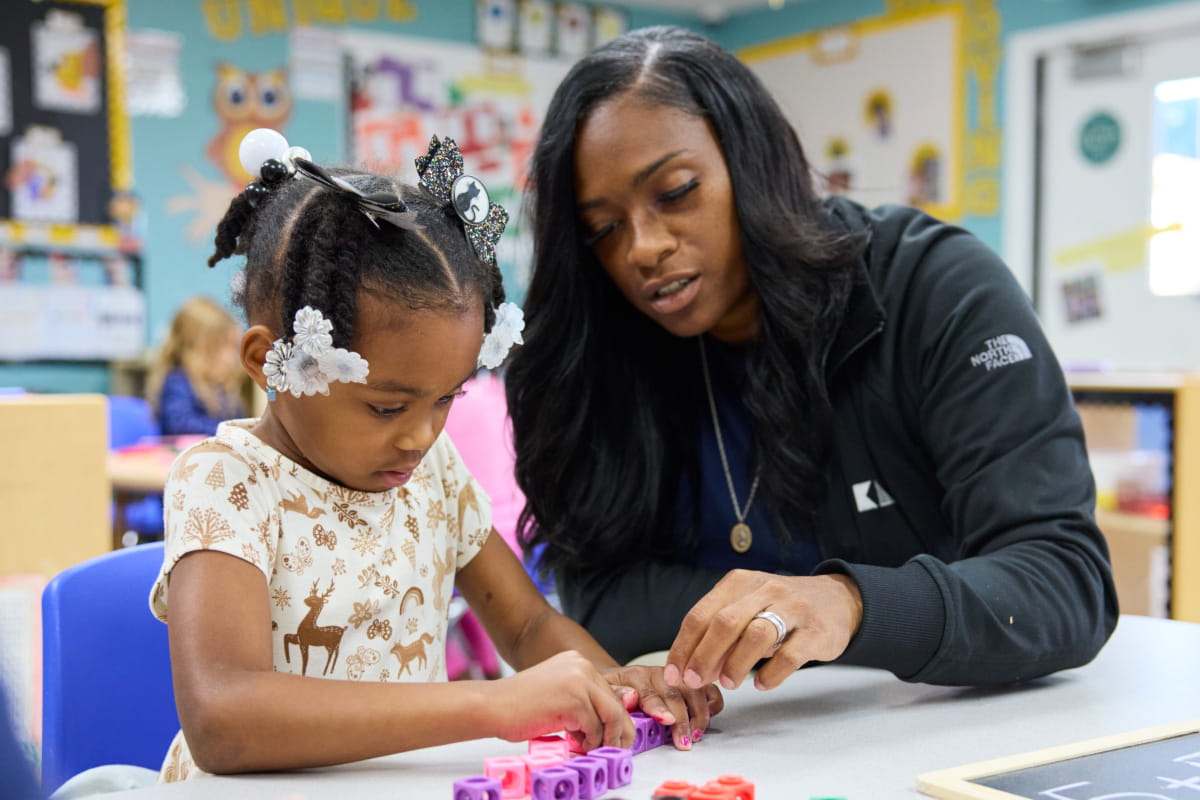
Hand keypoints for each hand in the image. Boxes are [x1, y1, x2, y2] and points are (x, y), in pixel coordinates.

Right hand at [482, 651, 633, 750]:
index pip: (609, 691)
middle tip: (615, 747)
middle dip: (618, 730)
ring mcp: (579, 682)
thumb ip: (580, 699)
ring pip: (610, 716)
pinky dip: (589, 743)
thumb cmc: (517, 704)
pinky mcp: (574, 702)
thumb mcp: (557, 691)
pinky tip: (577, 746)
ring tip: (591, 749)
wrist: (492, 705)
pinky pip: (594, 729)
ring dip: (603, 739)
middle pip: (615, 703)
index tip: (616, 734)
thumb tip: (604, 722)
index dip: (615, 716)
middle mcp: (581, 666)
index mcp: (577, 661)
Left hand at [601, 665, 723, 749]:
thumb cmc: (617, 691)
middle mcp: (660, 674)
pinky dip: (713, 704)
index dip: (659, 707)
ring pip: (696, 690)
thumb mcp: (607, 692)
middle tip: (684, 741)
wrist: (623, 681)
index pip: (649, 691)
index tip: (667, 721)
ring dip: (699, 715)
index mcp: (637, 676)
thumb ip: (616, 695)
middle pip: (676, 693)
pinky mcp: (692, 683)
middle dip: (683, 720)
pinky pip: (709, 690)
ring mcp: (679, 677)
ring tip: (695, 735)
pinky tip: (708, 717)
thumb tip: (629, 697)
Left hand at [662, 570, 862, 691]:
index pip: (701, 615)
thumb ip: (720, 632)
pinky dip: (771, 674)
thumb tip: (691, 668)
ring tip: (728, 684)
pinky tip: (761, 684)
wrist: (837, 600)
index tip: (674, 674)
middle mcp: (764, 589)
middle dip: (704, 656)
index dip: (684, 647)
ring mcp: (792, 608)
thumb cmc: (779, 608)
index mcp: (739, 582)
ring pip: (756, 635)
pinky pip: (789, 655)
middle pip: (725, 623)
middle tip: (695, 681)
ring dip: (736, 664)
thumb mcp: (747, 607)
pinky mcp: (816, 631)